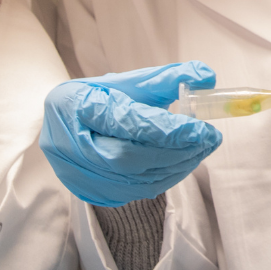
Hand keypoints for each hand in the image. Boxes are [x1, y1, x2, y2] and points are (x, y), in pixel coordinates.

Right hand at [41, 62, 222, 206]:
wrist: (60, 125)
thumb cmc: (98, 98)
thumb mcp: (127, 81)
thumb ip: (166, 78)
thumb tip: (207, 76)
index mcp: (76, 106)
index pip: (125, 122)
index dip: (165, 128)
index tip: (200, 126)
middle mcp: (71, 146)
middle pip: (129, 157)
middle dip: (176, 149)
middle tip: (210, 138)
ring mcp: (79, 175)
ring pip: (134, 180)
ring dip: (176, 165)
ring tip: (203, 148)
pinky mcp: (91, 192)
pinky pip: (135, 192)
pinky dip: (165, 178)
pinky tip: (184, 162)